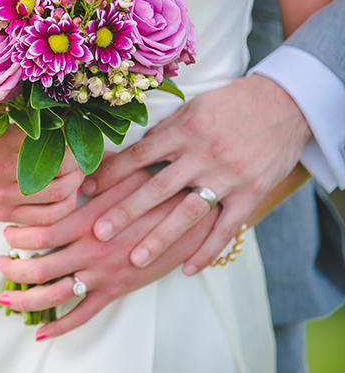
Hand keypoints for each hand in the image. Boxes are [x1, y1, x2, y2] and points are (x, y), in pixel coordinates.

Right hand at [0, 122, 81, 224]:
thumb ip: (18, 115)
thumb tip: (58, 109)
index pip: (52, 143)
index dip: (70, 136)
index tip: (73, 129)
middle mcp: (1, 177)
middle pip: (61, 173)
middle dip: (78, 163)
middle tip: (79, 152)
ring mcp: (2, 201)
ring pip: (57, 201)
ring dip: (74, 187)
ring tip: (75, 174)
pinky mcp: (2, 216)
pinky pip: (43, 221)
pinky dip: (61, 209)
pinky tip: (63, 195)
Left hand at [0, 171, 218, 338]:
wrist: (195, 221)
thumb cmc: (162, 193)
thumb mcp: (128, 175)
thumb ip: (97, 175)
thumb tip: (72, 173)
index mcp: (89, 221)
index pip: (40, 232)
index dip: (17, 236)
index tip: (6, 234)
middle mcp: (91, 251)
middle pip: (39, 267)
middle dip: (12, 269)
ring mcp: (102, 275)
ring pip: (54, 296)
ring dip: (25, 299)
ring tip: (6, 297)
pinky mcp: (116, 291)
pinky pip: (83, 316)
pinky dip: (60, 328)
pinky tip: (41, 334)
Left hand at [82, 75, 310, 273]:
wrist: (284, 103)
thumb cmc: (232, 103)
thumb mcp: (194, 107)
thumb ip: (166, 132)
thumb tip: (132, 152)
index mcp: (185, 129)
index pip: (140, 155)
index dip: (113, 174)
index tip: (88, 191)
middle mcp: (203, 154)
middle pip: (157, 188)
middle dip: (125, 212)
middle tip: (98, 233)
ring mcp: (228, 176)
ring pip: (188, 213)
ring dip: (160, 239)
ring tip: (136, 260)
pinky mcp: (251, 193)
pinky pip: (226, 228)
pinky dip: (207, 250)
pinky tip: (188, 269)